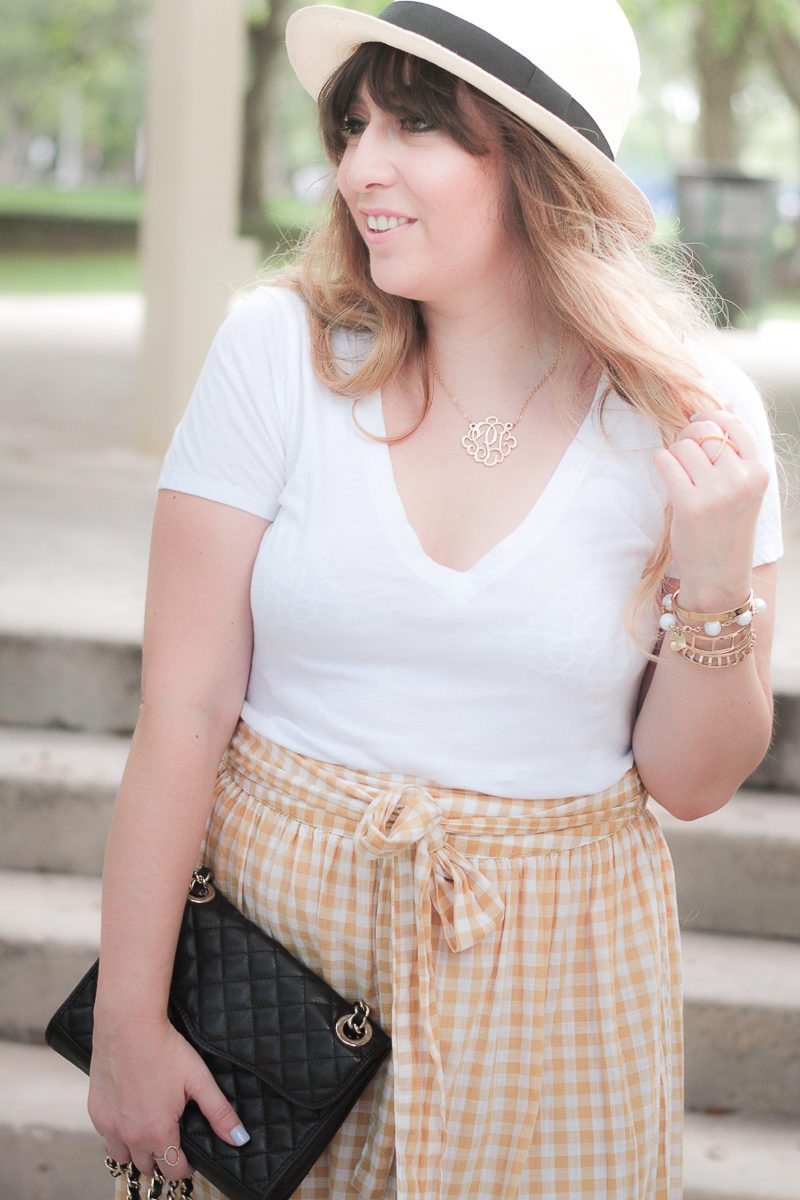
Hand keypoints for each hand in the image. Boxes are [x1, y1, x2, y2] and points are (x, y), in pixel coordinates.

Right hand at [88, 1014, 248, 1182]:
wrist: (128, 1025)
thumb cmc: (163, 1049)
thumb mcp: (199, 1080)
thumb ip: (219, 1113)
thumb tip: (239, 1138)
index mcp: (158, 1131)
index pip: (172, 1171)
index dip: (185, 1166)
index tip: (189, 1156)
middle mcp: (131, 1136)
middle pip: (147, 1166)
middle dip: (161, 1158)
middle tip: (171, 1138)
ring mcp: (110, 1126)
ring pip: (123, 1157)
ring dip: (136, 1151)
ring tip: (149, 1132)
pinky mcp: (96, 1113)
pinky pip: (107, 1137)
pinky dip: (118, 1133)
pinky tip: (129, 1115)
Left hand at [652, 409, 768, 610]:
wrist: (718, 574)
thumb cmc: (725, 528)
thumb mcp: (743, 490)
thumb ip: (733, 457)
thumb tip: (705, 415)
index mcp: (758, 472)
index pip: (735, 424)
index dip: (712, 418)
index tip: (698, 426)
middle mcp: (741, 479)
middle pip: (705, 430)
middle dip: (689, 436)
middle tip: (685, 456)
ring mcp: (716, 492)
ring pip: (683, 445)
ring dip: (674, 454)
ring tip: (679, 474)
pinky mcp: (689, 505)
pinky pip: (665, 460)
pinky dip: (661, 462)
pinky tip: (668, 476)